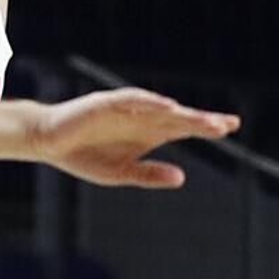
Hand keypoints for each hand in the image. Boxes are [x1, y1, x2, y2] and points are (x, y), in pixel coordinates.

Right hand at [30, 90, 238, 188]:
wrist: (48, 141)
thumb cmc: (83, 156)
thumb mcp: (119, 173)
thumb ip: (148, 174)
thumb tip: (181, 178)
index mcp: (147, 133)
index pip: (183, 127)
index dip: (205, 126)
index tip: (230, 128)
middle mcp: (142, 118)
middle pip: (178, 117)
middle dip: (201, 120)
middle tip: (227, 125)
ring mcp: (126, 109)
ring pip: (160, 108)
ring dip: (181, 112)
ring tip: (202, 120)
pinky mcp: (106, 103)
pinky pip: (132, 100)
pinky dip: (149, 102)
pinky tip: (167, 107)